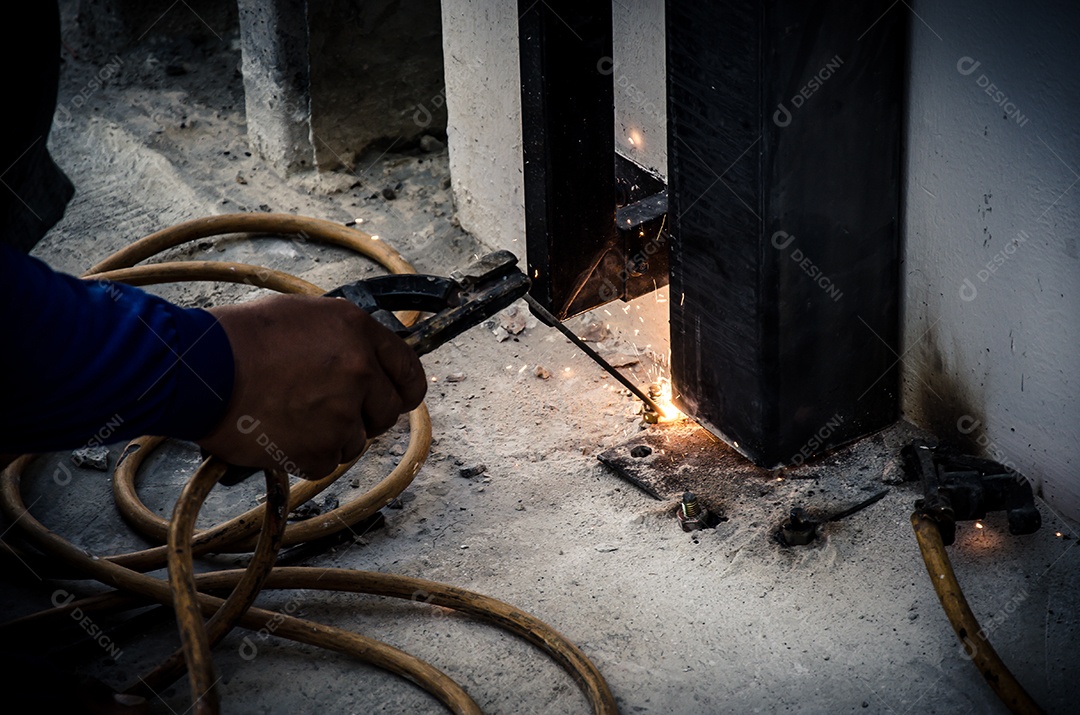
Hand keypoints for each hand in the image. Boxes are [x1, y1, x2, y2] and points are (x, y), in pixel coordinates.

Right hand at [197, 294, 425, 478]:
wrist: (199, 370)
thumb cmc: (240, 339)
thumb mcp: (304, 315)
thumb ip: (346, 338)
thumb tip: (368, 360)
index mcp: (358, 331)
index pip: (410, 372)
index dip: (400, 389)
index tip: (392, 397)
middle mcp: (360, 371)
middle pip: (387, 412)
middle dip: (362, 415)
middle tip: (325, 408)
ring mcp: (342, 413)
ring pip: (355, 441)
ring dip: (330, 435)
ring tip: (290, 414)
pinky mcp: (318, 450)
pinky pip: (326, 463)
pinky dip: (304, 455)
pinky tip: (279, 432)